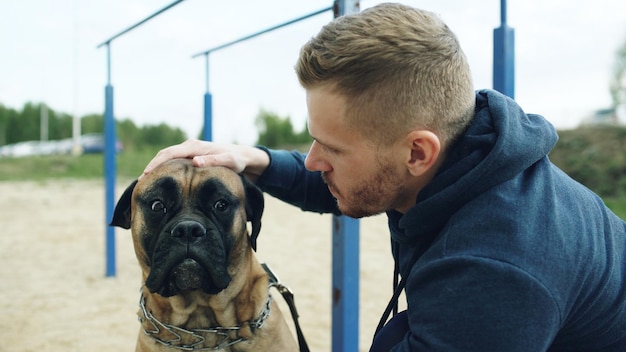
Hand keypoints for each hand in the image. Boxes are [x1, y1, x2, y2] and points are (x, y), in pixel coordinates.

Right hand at [140, 139, 269, 181]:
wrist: (242, 156)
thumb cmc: (236, 159)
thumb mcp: (229, 161)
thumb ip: (214, 161)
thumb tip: (195, 161)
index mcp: (195, 146)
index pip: (169, 153)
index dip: (156, 163)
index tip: (145, 175)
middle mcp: (189, 147)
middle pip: (164, 155)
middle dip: (151, 167)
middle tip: (139, 182)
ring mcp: (189, 152)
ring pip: (167, 159)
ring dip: (155, 169)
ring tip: (145, 183)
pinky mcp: (190, 158)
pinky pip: (173, 162)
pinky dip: (164, 170)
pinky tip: (159, 180)